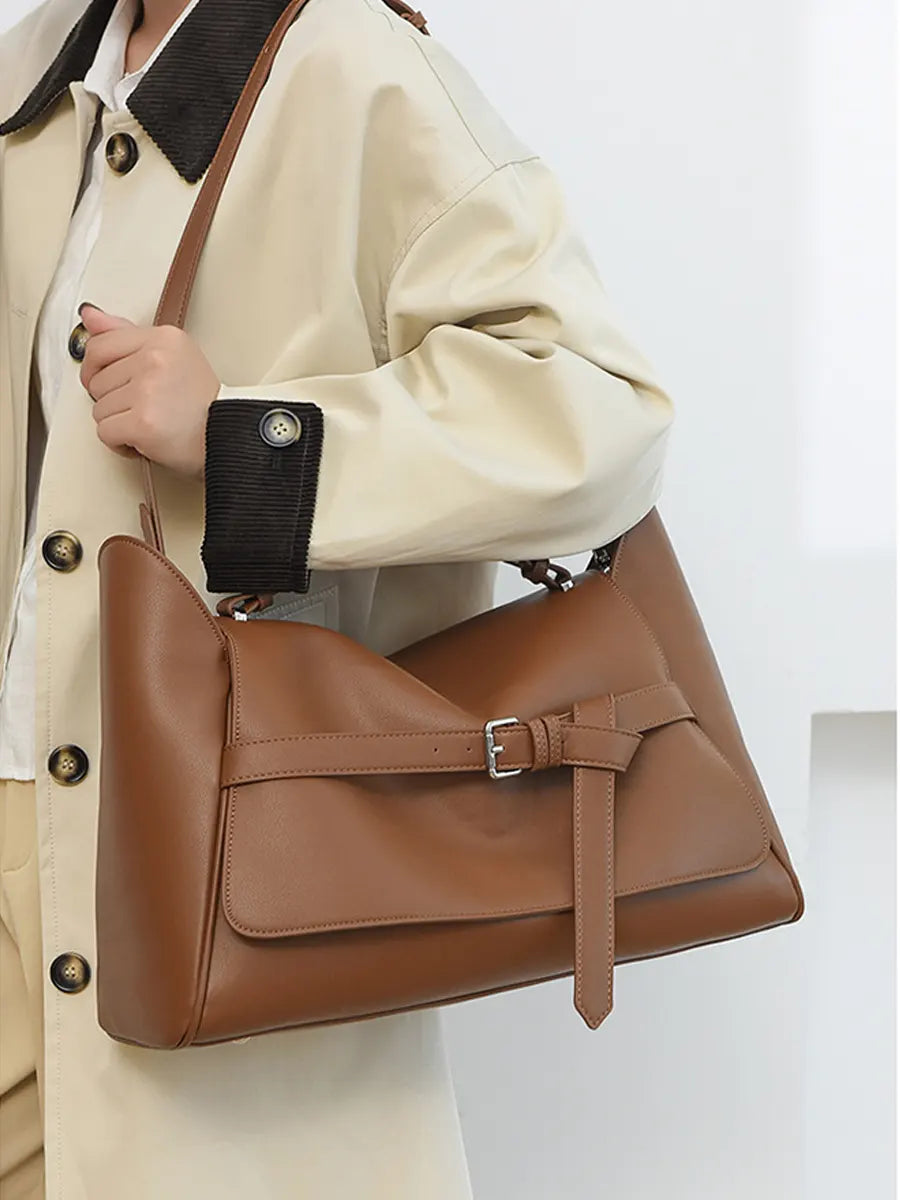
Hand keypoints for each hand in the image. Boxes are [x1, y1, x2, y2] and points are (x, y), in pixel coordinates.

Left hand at [79, 303, 220, 478]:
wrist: (229, 439)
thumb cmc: (203, 405)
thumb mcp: (172, 356)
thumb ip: (125, 334)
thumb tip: (90, 316)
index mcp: (163, 338)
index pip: (100, 346)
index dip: (97, 370)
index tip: (111, 383)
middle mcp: (155, 359)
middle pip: (97, 381)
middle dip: (115, 400)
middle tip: (146, 407)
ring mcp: (147, 390)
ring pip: (99, 409)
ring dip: (119, 423)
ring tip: (149, 423)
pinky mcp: (142, 422)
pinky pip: (104, 433)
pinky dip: (121, 444)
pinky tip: (143, 440)